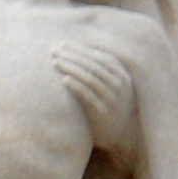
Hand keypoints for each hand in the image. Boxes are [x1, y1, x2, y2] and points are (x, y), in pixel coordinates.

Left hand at [51, 41, 138, 165]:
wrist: (124, 135)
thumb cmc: (114, 105)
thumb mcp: (116, 86)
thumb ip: (105, 69)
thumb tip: (86, 49)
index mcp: (122, 76)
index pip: (100, 57)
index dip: (80, 49)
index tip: (62, 44)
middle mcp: (119, 86)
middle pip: (93, 66)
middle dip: (72, 56)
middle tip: (53, 50)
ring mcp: (112, 100)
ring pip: (90, 79)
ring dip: (71, 67)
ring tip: (55, 61)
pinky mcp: (102, 113)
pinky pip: (89, 96)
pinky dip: (77, 86)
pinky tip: (64, 79)